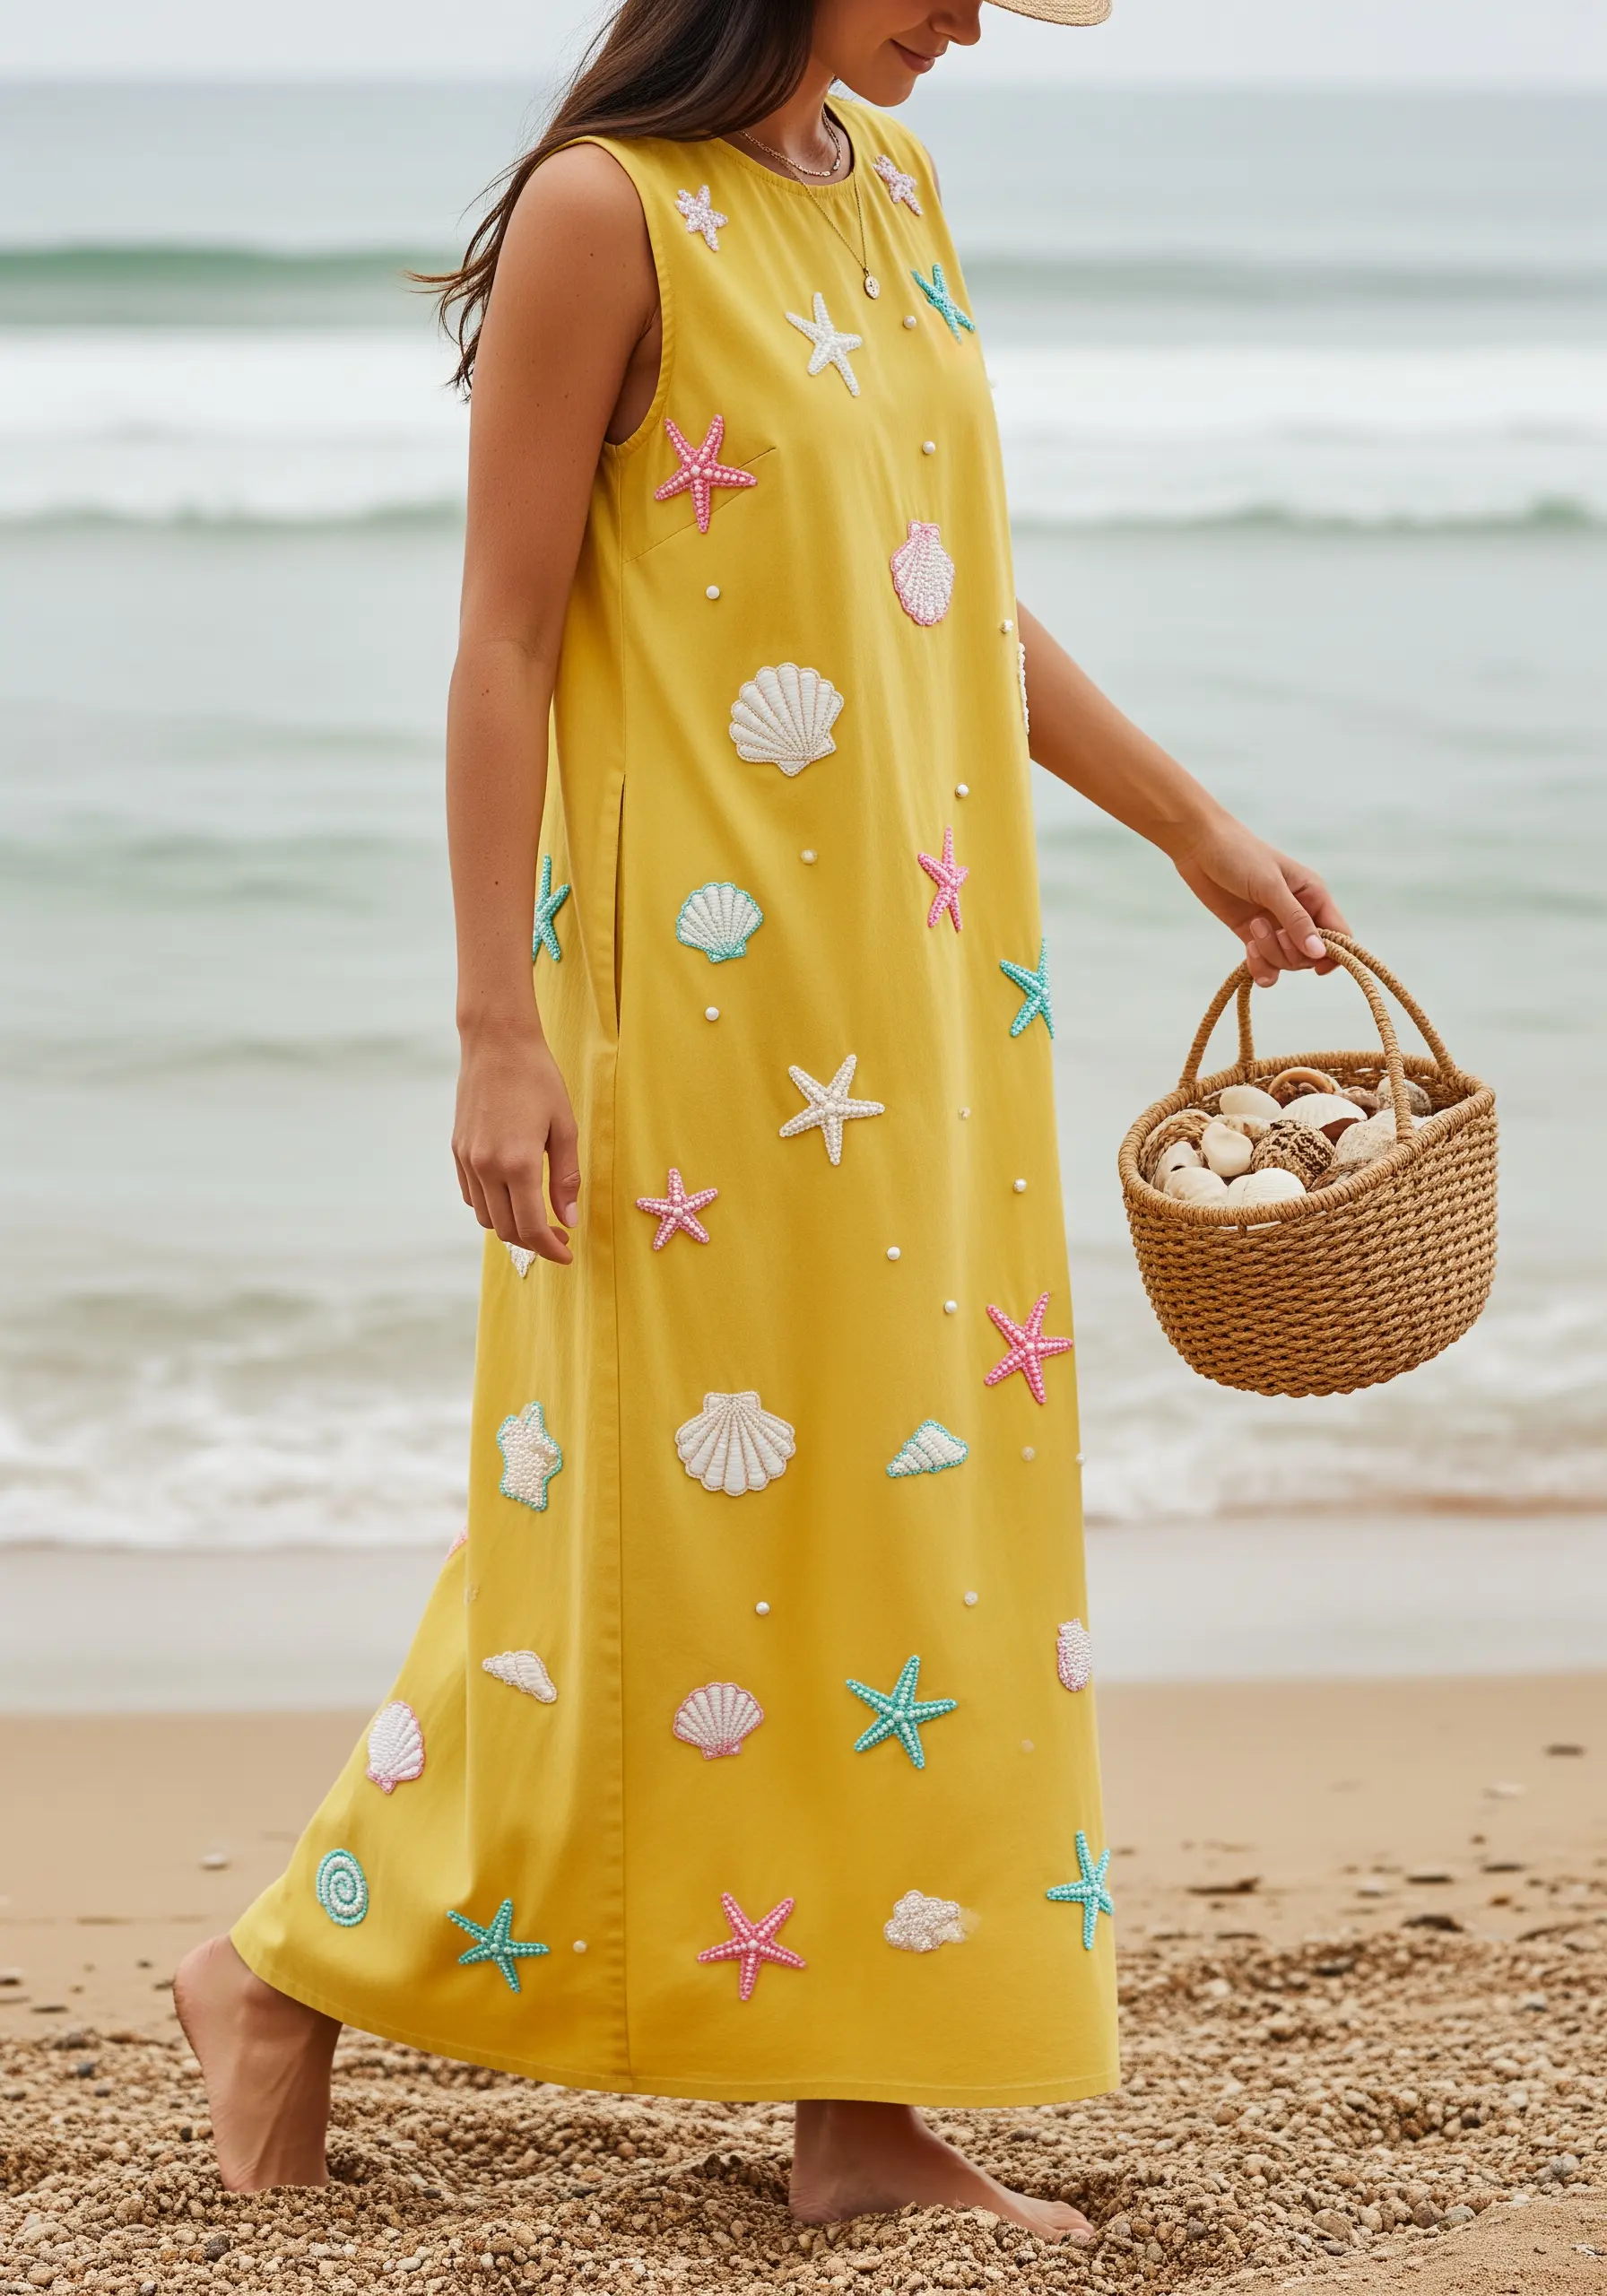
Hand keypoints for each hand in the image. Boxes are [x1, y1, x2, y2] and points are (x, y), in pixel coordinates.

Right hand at [452, 1023, 580, 1265]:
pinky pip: (471, 1195)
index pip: (530, 1227)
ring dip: (510, 1227)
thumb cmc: (538, 1079)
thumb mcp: (564, 1127)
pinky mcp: (457, 1150)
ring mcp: (467, 1160)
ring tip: (536, 1218)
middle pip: (505, 1229)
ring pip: (485, 1216)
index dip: (550, 1249)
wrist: (496, 1043)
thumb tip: (567, 1219)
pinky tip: (511, 1196)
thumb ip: (565, 1177)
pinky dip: (490, 1206)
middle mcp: (486, 1167)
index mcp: (517, 1163)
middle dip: (533, 1242)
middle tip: (558, 1236)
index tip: (567, 1254)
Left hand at [1171, 812, 1350, 988]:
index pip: (1339, 934)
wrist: (1200, 846)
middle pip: (1310, 955)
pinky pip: (1266, 964)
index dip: (1333, 955)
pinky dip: (1259, 967)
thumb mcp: (1270, 886)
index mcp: (1314, 895)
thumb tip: (1319, 952)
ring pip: (1287, 962)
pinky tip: (1248, 954)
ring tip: (1252, 929)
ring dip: (1270, 956)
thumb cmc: (1240, 855)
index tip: (1315, 967)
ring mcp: (1276, 925)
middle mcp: (1299, 913)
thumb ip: (1295, 920)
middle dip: (1289, 952)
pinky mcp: (1252, 934)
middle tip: (1265, 928)